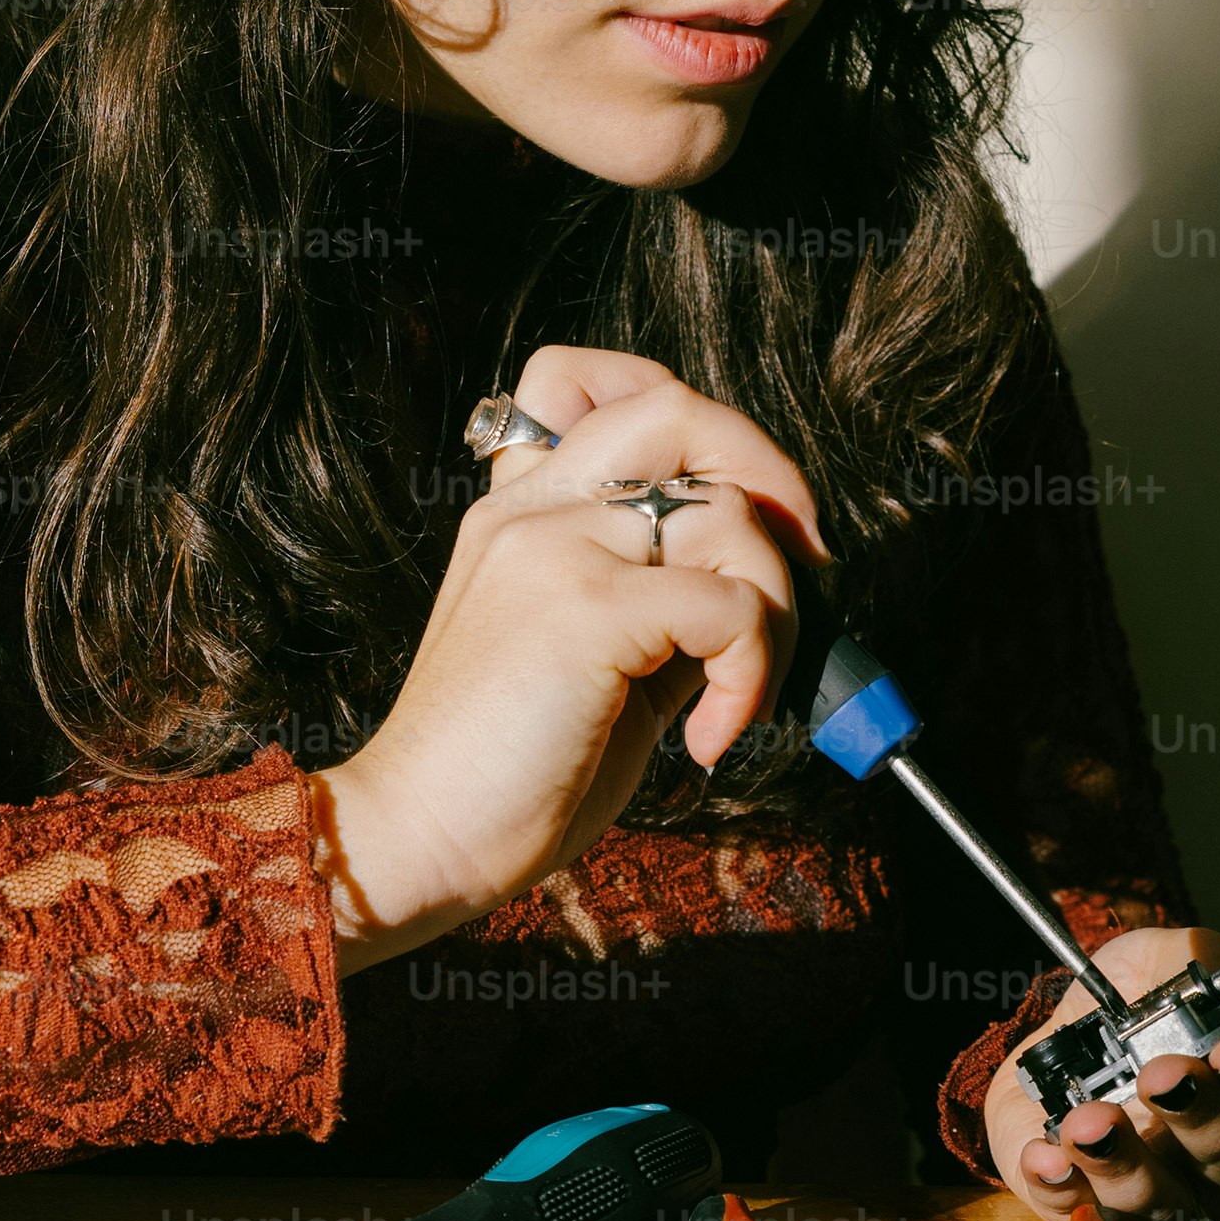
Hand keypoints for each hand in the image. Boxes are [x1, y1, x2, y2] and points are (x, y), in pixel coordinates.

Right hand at [318, 346, 827, 967]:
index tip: (729, 500)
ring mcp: (555, 548)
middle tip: (802, 566)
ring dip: (778, 611)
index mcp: (518, 512)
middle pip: (679, 409)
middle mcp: (531, 510)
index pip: (586, 382)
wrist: (417, 837)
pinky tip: (708, 737)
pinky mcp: (586, 608)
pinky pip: (730, 604)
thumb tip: (763, 589)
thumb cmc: (506, 770)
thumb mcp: (590, 657)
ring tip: (742, 694)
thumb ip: (655, 600)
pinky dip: (751, 674)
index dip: (682, 418)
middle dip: (771, 472)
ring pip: (729, 513)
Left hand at [977, 927, 1219, 1220]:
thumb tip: (1188, 986)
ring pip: (1172, 1210)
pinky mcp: (1103, 1214)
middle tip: (1159, 1075)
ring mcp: (1178, 1199)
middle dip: (1200, 1118)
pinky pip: (1089, 1220)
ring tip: (1087, 1122)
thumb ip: (1188, 964)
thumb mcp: (1168, 959)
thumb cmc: (1142, 1001)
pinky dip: (1064, 1189)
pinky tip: (1044, 1155)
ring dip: (1127, 1167)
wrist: (1068, 1034)